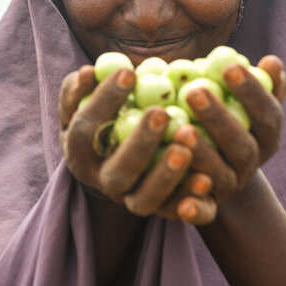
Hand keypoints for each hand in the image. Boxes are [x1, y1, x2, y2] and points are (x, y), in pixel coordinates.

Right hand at [59, 65, 216, 223]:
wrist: (110, 165)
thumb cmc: (99, 121)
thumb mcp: (80, 107)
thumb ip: (79, 89)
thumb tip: (89, 72)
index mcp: (80, 152)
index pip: (87, 127)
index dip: (105, 100)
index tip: (129, 73)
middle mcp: (103, 181)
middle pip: (118, 171)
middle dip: (139, 143)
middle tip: (161, 113)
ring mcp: (130, 200)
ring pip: (145, 200)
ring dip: (167, 175)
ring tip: (188, 142)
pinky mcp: (159, 212)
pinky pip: (174, 212)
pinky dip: (190, 200)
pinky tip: (206, 180)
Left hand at [172, 55, 285, 221]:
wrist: (215, 171)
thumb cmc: (227, 118)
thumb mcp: (243, 101)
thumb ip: (258, 83)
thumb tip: (272, 62)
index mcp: (266, 136)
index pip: (266, 113)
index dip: (252, 91)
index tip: (230, 66)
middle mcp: (251, 163)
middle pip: (241, 144)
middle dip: (220, 118)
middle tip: (195, 91)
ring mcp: (230, 187)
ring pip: (220, 176)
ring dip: (203, 154)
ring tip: (181, 130)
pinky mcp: (208, 209)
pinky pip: (203, 213)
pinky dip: (195, 209)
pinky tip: (182, 202)